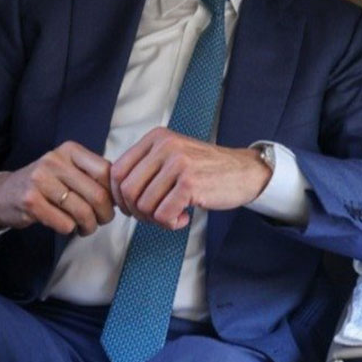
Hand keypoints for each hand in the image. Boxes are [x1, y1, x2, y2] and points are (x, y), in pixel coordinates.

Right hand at [0, 141, 113, 235]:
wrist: (3, 194)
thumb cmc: (44, 184)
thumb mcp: (67, 169)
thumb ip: (92, 175)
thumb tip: (121, 194)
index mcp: (69, 150)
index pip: (106, 171)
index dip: (115, 193)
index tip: (114, 205)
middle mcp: (54, 160)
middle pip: (98, 195)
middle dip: (105, 215)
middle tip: (102, 221)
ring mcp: (40, 180)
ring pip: (83, 212)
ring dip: (89, 226)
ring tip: (85, 227)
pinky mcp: (30, 201)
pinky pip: (65, 223)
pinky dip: (70, 230)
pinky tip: (66, 226)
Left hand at [110, 128, 270, 230]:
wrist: (245, 172)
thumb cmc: (206, 169)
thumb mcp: (173, 156)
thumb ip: (146, 167)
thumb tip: (116, 192)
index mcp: (156, 138)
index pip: (117, 170)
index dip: (118, 196)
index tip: (132, 207)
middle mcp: (165, 146)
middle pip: (127, 190)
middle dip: (136, 211)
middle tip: (154, 216)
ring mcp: (178, 163)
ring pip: (144, 205)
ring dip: (155, 219)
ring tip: (173, 216)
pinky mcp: (190, 183)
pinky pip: (163, 214)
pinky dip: (170, 224)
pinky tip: (184, 218)